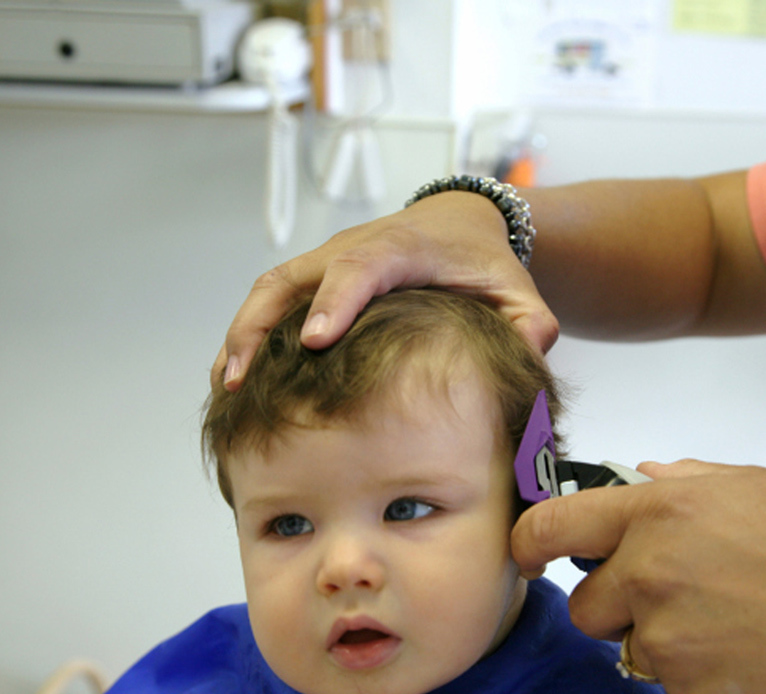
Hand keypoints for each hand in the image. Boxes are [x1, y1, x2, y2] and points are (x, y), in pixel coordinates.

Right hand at [213, 192, 558, 389]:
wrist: (460, 224)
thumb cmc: (483, 262)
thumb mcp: (518, 290)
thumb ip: (531, 323)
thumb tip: (527, 357)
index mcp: (401, 249)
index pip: (361, 267)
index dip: (334, 301)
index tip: (313, 342)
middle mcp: (353, 248)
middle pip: (293, 277)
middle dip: (262, 325)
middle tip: (241, 378)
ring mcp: (326, 261)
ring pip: (269, 289)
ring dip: (241, 333)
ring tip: (224, 386)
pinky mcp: (313, 277)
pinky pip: (269, 300)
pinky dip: (245, 334)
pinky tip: (231, 379)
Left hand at [511, 459, 765, 693]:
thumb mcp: (751, 486)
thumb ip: (682, 478)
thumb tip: (636, 473)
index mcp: (659, 513)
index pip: (554, 525)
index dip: (529, 541)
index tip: (527, 552)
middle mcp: (650, 574)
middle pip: (585, 606)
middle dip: (617, 606)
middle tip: (676, 599)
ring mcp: (667, 638)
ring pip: (626, 649)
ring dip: (660, 643)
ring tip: (722, 625)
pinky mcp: (688, 691)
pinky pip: (667, 685)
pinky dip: (693, 677)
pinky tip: (738, 655)